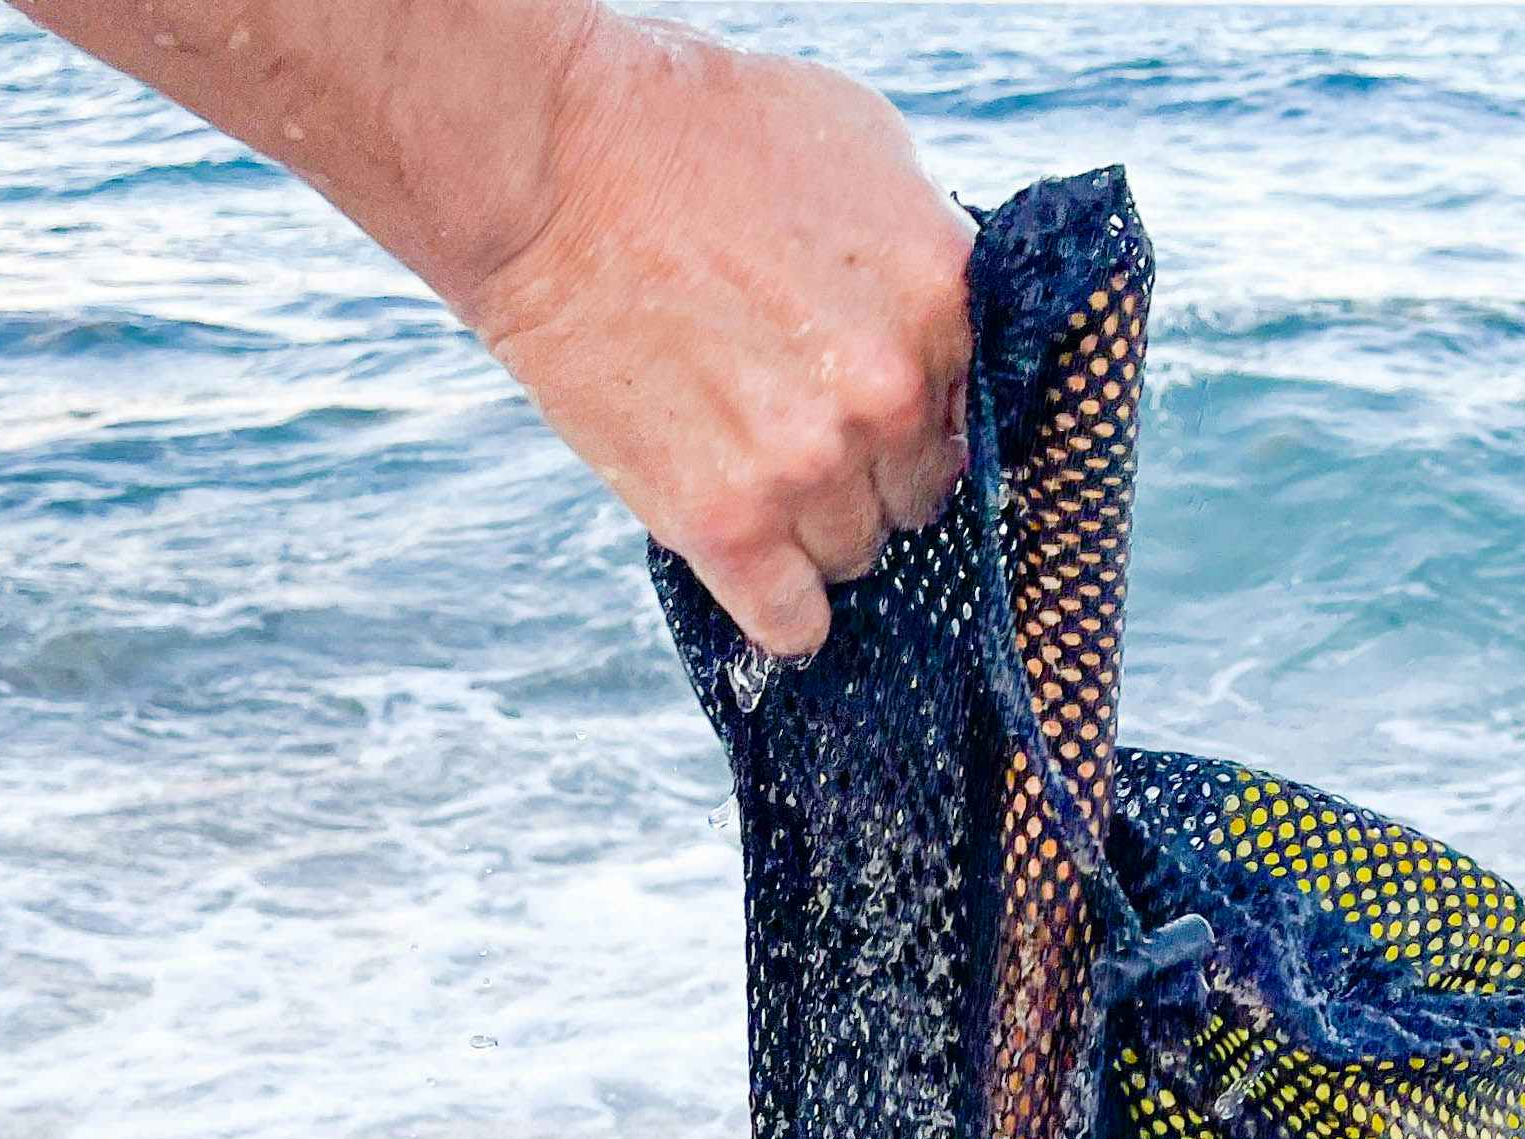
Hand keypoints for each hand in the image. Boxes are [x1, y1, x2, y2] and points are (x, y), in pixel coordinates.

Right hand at [461, 16, 973, 657]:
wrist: (545, 163)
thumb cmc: (696, 130)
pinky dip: (783, 611)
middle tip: (791, 413)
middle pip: (919, 492)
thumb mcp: (861, 146)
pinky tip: (759, 569)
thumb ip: (927, 248)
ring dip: (812, 524)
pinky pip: (793, 622)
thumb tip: (951, 323)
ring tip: (745, 456)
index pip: (978, 411)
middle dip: (869, 465)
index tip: (871, 394)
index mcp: (944, 301)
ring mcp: (810, 466)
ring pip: (855, 552)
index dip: (924, 405)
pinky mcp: (725, 523)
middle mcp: (892, 396)